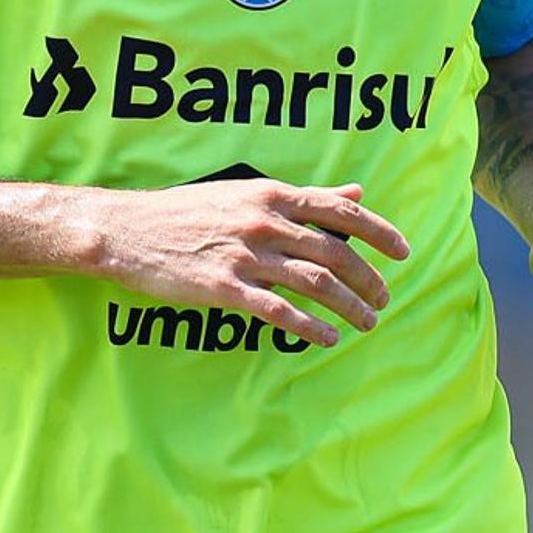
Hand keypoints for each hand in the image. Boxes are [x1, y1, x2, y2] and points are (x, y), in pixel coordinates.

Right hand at [89, 179, 409, 345]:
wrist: (128, 230)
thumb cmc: (187, 211)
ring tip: (366, 323)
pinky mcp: (224, 288)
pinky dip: (310, 327)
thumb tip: (356, 193)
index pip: (339, 211)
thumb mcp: (248, 193)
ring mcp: (245, 256)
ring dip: (348, 306)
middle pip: (335, 252)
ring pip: (315, 283)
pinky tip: (327, 339)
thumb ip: (305, 197)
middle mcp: (264, 223)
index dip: (379, 231)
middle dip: (368, 279)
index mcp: (272, 196)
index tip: (404, 251)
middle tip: (383, 299)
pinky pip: (278, 311)